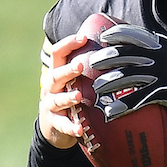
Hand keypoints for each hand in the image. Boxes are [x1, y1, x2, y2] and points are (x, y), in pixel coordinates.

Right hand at [37, 33, 88, 148]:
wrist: (53, 127)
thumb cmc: (69, 97)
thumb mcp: (74, 82)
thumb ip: (87, 69)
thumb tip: (116, 48)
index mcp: (57, 74)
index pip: (58, 54)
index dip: (68, 44)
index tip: (83, 37)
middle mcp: (51, 88)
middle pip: (56, 76)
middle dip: (67, 71)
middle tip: (79, 66)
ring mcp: (50, 106)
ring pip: (57, 100)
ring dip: (68, 97)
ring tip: (78, 95)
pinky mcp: (54, 123)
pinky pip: (62, 125)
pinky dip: (71, 127)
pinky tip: (79, 129)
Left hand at [82, 25, 166, 120]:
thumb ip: (161, 49)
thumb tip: (143, 46)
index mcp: (161, 45)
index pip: (133, 34)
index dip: (116, 35)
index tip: (103, 38)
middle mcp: (158, 57)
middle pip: (123, 55)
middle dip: (105, 59)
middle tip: (92, 64)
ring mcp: (159, 74)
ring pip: (125, 77)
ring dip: (108, 83)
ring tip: (96, 90)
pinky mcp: (161, 92)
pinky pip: (136, 99)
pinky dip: (121, 106)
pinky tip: (110, 112)